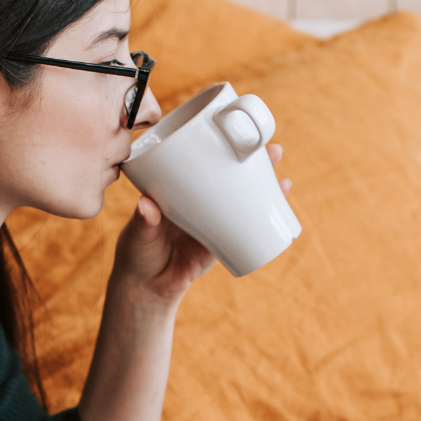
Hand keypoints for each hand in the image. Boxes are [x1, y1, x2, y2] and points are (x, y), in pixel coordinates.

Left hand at [112, 144, 290, 303]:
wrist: (148, 287)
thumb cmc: (137, 253)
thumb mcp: (137, 234)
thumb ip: (143, 221)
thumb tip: (147, 205)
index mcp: (178, 188)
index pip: (202, 159)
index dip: (221, 145)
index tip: (239, 133)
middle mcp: (200, 198)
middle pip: (230, 173)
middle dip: (254, 161)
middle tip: (274, 151)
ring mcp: (214, 218)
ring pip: (243, 196)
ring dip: (265, 185)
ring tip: (283, 178)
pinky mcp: (222, 241)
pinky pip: (247, 225)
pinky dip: (265, 215)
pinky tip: (281, 206)